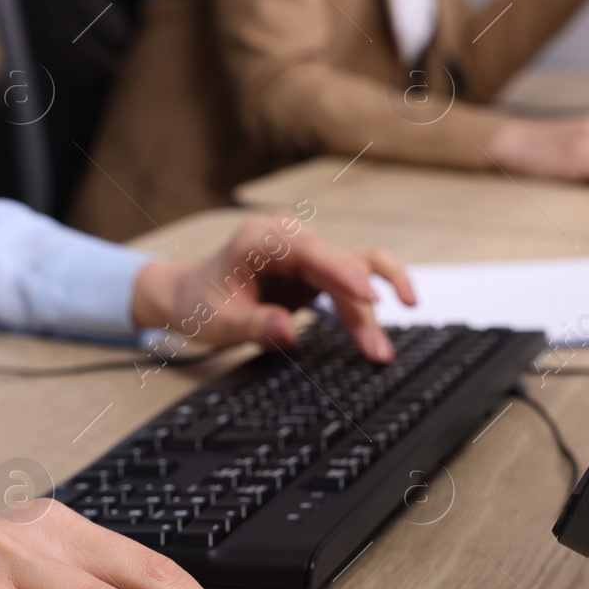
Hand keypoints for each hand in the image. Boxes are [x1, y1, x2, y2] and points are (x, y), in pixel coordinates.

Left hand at [131, 213, 416, 362]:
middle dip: (362, 309)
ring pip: (353, 273)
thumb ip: (254, 326)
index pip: (313, 252)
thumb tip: (288, 331)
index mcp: (261, 239)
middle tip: (377, 350)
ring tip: (382, 348)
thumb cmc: (200, 303)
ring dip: (369, 309)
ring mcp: (304, 251)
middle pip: (340, 266)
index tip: (370, 298)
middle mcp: (288, 238)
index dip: (345, 274)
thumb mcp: (219, 322)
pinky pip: (350, 280)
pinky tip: (399, 306)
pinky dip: (367, 300)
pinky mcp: (314, 269)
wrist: (189, 295)